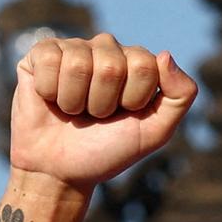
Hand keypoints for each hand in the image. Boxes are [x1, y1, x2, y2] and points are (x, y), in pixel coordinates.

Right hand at [10, 34, 196, 187]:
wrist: (60, 172)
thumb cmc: (108, 150)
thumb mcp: (155, 131)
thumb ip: (180, 96)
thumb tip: (165, 54)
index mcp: (137, 62)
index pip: (144, 66)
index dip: (132, 100)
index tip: (123, 116)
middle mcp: (106, 49)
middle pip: (111, 65)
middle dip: (101, 103)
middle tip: (94, 117)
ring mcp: (73, 48)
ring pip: (78, 64)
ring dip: (74, 101)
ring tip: (73, 112)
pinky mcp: (41, 54)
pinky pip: (49, 60)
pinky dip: (49, 91)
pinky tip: (50, 100)